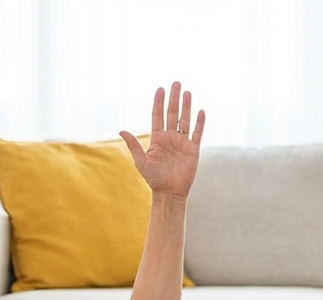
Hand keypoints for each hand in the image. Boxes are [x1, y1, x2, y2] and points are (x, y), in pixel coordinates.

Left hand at [120, 82, 205, 198]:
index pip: (158, 115)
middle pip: (172, 113)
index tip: (160, 89)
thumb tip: (121, 130)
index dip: (159, 102)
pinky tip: (200, 111)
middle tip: (176, 83)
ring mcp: (182, 143)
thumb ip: (134, 145)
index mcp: (157, 139)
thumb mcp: (141, 161)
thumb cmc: (154, 179)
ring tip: (187, 92)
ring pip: (185, 120)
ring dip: (186, 106)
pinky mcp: (193, 150)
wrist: (169, 192)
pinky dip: (199, 123)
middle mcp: (170, 138)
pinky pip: (197, 133)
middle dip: (174, 98)